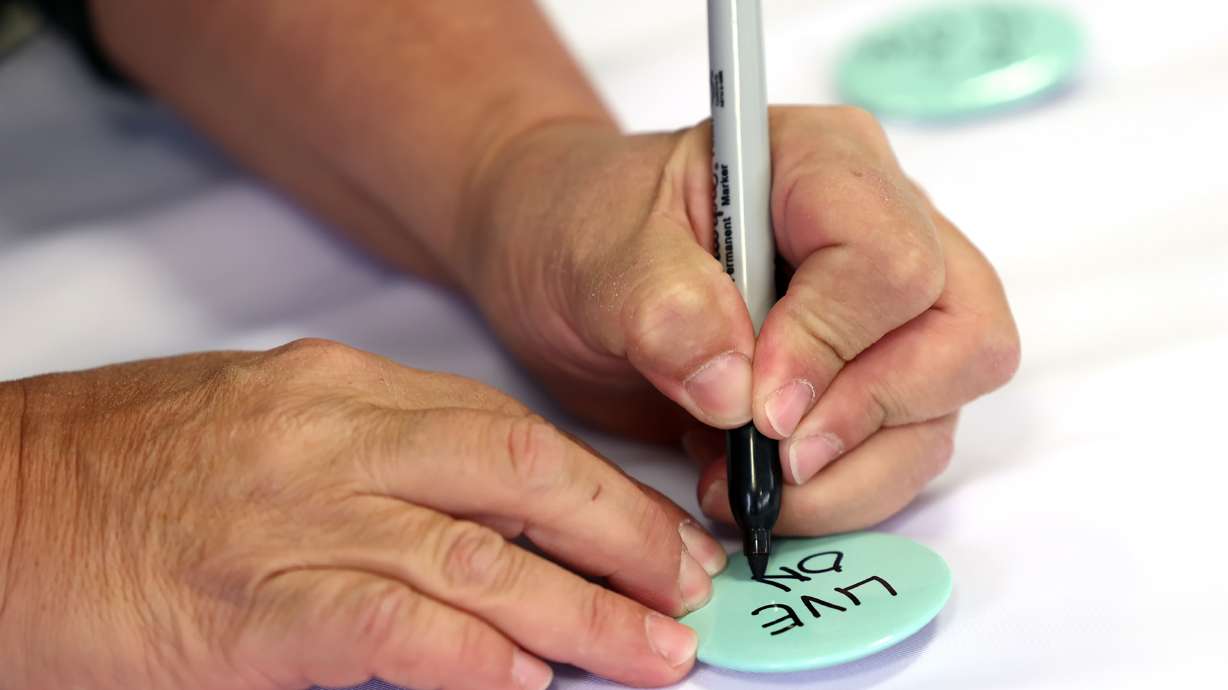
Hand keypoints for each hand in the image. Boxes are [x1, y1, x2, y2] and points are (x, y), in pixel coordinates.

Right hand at [0, 339, 725, 689]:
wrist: (0, 503)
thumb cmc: (130, 466)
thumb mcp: (269, 422)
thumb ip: (378, 458)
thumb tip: (487, 519)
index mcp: (341, 387)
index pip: (507, 430)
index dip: (598, 486)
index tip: (657, 529)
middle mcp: (333, 440)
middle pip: (519, 474)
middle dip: (622, 533)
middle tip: (691, 584)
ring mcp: (295, 520)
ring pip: (478, 557)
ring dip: (582, 610)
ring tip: (654, 650)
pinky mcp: (254, 609)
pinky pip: (393, 628)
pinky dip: (474, 656)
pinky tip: (530, 683)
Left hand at [462, 106, 1019, 533]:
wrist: (567, 263)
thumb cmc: (583, 227)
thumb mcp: (597, 253)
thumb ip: (662, 308)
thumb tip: (736, 392)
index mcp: (822, 163)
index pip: (889, 259)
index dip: (830, 343)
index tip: (756, 405)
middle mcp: (881, 228)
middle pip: (962, 337)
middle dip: (868, 417)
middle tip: (774, 457)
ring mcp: (886, 311)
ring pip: (939, 411)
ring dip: (851, 475)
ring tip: (743, 484)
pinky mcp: (869, 379)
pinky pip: (902, 453)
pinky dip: (838, 492)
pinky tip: (756, 485)